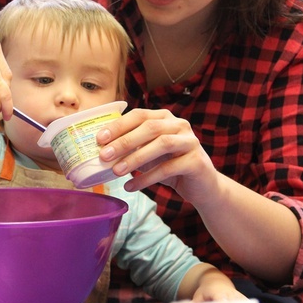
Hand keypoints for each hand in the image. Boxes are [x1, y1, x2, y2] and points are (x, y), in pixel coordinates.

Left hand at [97, 108, 218, 204]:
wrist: (202, 187)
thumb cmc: (171, 167)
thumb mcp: (149, 153)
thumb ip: (132, 147)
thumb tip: (102, 150)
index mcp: (165, 118)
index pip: (139, 115)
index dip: (119, 125)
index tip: (99, 138)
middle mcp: (179, 125)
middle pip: (150, 128)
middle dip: (124, 141)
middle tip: (104, 155)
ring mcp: (190, 141)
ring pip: (161, 144)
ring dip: (135, 158)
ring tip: (116, 171)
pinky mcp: (196, 162)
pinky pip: (168, 168)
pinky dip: (146, 178)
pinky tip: (131, 186)